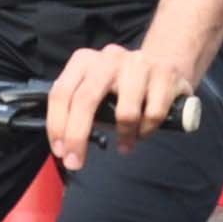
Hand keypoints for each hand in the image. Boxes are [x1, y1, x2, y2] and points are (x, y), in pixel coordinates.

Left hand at [46, 42, 194, 170]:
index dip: (57, 125)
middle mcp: (109, 58)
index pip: (62, 92)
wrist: (166, 64)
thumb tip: (64, 146)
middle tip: (75, 163)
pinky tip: (145, 130)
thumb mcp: (97, 89)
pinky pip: (153, 114)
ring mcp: (138, 63)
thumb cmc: (124, 85)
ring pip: (125, 112)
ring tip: (125, 144)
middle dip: (77, 136)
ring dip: (124, 136)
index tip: (60, 152)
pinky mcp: (165, 73)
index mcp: (85, 60)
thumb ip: (79, 109)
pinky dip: (147, 130)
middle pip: (85, 100)